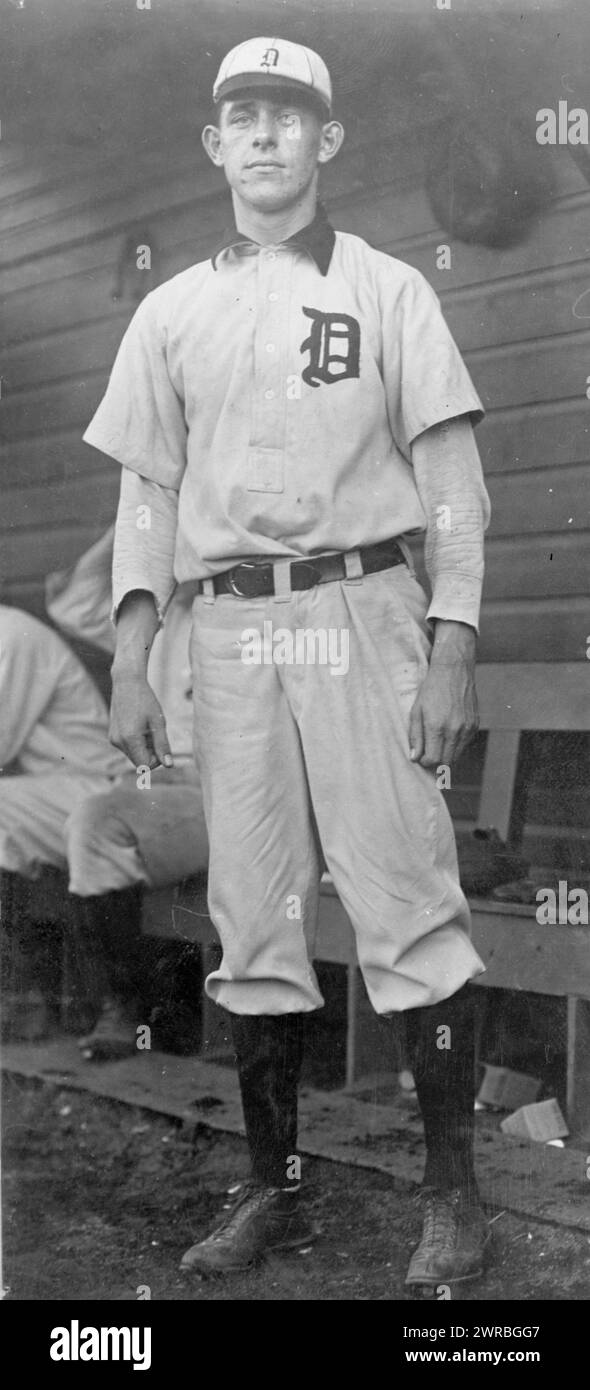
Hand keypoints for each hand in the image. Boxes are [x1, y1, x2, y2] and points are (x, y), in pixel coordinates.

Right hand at [109, 671, 172, 770]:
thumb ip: (163, 745)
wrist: (127, 682)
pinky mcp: (112, 736)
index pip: (145, 766)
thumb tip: (169, 765)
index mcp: (130, 739)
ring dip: (144, 748)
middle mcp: (118, 742)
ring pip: (134, 755)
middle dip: (150, 754)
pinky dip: (137, 742)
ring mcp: (113, 739)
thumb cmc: (146, 700)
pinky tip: (140, 726)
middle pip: (138, 762)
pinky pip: (128, 748)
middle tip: (156, 733)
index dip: (157, 761)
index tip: (162, 745)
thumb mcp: (158, 722)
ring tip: (147, 728)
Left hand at [408, 621, 478, 768]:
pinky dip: (456, 745)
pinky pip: (465, 745)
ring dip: (446, 755)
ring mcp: (467, 728)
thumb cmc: (431, 689)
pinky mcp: (475, 725)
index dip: (425, 762)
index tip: (420, 756)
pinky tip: (448, 734)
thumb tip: (415, 758)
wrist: (453, 670)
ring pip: (457, 756)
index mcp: (437, 727)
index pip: (433, 759)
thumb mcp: (416, 711)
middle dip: (436, 762)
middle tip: (428, 753)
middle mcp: (455, 730)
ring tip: (437, 744)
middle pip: (446, 762)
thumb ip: (415, 736)